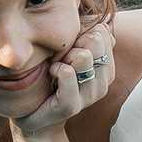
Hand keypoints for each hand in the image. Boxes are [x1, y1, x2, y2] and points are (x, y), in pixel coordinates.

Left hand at [11, 21, 116, 140]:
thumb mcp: (68, 54)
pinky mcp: (72, 106)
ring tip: (55, 67)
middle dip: (73, 43)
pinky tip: (50, 74)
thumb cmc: (50, 79)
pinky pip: (67, 73)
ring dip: (63, 57)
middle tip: (61, 57)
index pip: (102, 34)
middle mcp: (103, 84)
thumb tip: (104, 27)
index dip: (82, 32)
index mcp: (106, 70)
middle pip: (95, 41)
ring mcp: (89, 97)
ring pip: (83, 56)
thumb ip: (86, 40)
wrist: (34, 114)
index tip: (70, 46)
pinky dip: (55, 68)